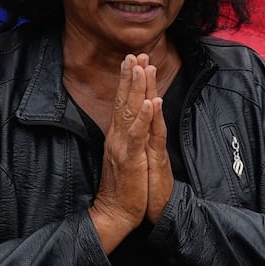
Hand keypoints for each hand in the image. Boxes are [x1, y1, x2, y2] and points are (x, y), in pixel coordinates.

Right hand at [91, 54, 173, 244]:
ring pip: (130, 112)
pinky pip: (137, 134)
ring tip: (141, 68)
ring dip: (136, 89)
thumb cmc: (122, 187)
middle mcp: (117, 137)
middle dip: (130, 76)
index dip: (126, 81)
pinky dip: (143, 117)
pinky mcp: (130, 159)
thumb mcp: (123, 157)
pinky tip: (150, 102)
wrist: (114, 212)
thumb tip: (128, 122)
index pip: (121, 103)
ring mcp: (122, 146)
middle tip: (134, 53)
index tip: (131, 60)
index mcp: (116, 136)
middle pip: (123, 101)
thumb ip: (125, 138)